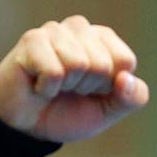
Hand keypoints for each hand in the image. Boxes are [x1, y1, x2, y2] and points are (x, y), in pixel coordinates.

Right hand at [0, 15, 148, 142]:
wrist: (26, 128)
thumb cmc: (66, 113)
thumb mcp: (107, 113)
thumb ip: (130, 99)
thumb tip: (128, 79)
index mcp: (103, 40)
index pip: (125, 61)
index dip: (109, 87)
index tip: (91, 91)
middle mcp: (80, 28)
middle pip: (103, 64)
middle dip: (86, 87)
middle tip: (68, 89)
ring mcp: (54, 31)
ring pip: (79, 64)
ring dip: (66, 87)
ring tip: (53, 85)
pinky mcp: (32, 40)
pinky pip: (54, 71)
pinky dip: (46, 89)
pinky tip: (38, 85)